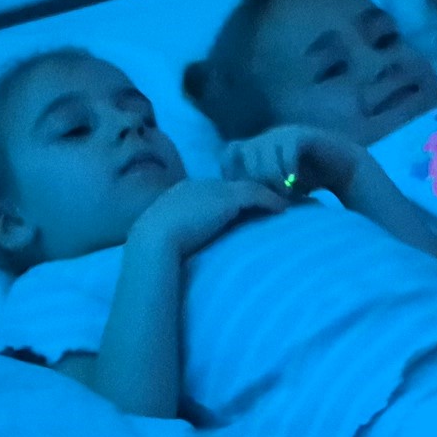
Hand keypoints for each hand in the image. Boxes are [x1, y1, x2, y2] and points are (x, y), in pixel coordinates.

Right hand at [127, 177, 291, 261]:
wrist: (154, 240)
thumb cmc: (154, 247)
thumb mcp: (166, 237)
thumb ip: (179, 236)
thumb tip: (185, 250)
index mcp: (179, 194)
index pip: (208, 194)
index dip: (226, 202)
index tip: (240, 213)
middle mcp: (196, 186)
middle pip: (227, 187)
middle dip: (245, 196)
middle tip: (264, 206)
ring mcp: (211, 189)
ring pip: (244, 188)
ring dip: (263, 196)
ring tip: (279, 206)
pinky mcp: (227, 197)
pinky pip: (256, 194)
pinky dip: (270, 200)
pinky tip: (282, 210)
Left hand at [220, 126, 360, 197]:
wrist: (344, 171)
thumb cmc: (309, 184)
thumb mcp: (277, 191)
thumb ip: (259, 191)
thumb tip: (238, 208)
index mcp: (256, 148)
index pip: (229, 153)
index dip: (232, 173)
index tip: (245, 196)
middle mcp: (266, 137)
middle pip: (243, 152)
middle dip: (253, 178)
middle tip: (267, 199)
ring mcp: (283, 133)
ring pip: (262, 150)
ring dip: (270, 176)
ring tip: (283, 195)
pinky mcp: (302, 134)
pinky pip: (287, 148)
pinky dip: (288, 169)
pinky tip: (294, 184)